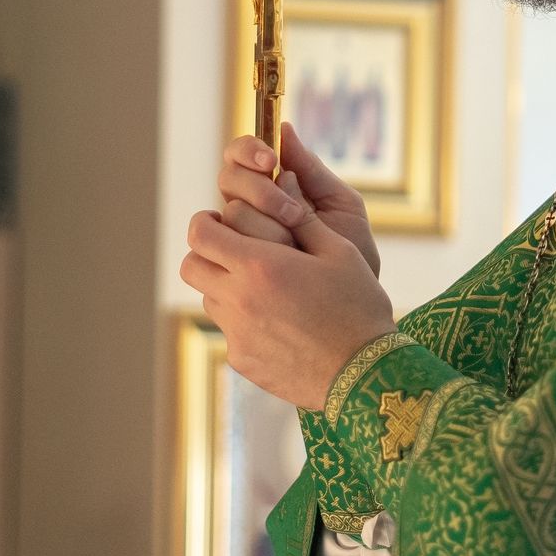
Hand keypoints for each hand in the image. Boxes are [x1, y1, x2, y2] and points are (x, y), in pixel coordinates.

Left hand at [180, 195, 393, 411]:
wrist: (364, 375)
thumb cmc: (358, 306)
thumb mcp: (339, 251)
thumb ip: (303, 217)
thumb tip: (283, 180)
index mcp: (260, 266)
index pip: (200, 233)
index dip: (207, 221)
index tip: (224, 220)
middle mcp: (238, 300)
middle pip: (191, 265)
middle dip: (207, 252)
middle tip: (237, 249)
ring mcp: (237, 334)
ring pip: (207, 297)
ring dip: (224, 285)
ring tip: (263, 286)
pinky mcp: (242, 361)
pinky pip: (229, 331)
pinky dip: (243, 319)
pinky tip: (279, 322)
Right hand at [212, 125, 379, 276]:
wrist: (354, 305)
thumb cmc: (351, 252)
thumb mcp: (340, 206)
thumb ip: (312, 171)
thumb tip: (284, 129)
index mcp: (270, 186)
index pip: (241, 154)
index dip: (249, 151)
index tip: (272, 161)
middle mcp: (248, 210)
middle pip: (228, 179)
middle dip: (260, 190)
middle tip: (293, 212)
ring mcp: (238, 242)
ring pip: (224, 215)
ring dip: (261, 224)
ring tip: (294, 241)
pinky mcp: (233, 271)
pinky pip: (223, 254)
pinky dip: (249, 253)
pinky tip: (275, 262)